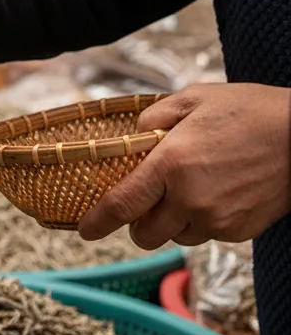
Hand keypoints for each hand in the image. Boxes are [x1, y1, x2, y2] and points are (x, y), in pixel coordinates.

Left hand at [79, 84, 290, 248]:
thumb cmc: (249, 111)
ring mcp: (218, 219)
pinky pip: (206, 234)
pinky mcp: (240, 231)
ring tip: (190, 188)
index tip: (86, 230)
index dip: (98, 221)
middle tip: (145, 201)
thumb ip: (153, 119)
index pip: (122, 204)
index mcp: (171, 165)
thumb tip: (133, 138)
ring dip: (172, 221)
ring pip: (176, 236)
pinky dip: (202, 220)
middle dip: (138, 223)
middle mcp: (191, 199)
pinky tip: (217, 192)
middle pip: (146, 234)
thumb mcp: (192, 99)